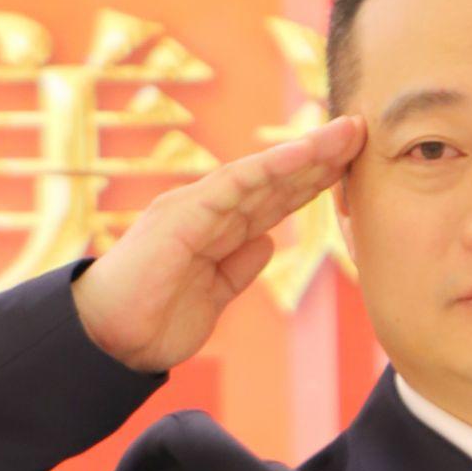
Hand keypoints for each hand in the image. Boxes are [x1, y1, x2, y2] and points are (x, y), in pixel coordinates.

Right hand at [71, 113, 366, 372]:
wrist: (110, 340)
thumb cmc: (154, 319)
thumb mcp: (213, 295)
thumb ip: (238, 267)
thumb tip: (266, 242)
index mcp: (217, 228)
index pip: (274, 198)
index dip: (314, 179)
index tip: (353, 162)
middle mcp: (208, 209)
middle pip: (274, 179)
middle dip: (320, 156)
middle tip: (361, 129)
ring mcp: (195, 208)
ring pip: (260, 174)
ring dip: (305, 153)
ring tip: (344, 133)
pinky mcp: (182, 216)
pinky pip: (233, 187)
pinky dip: (268, 169)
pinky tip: (301, 154)